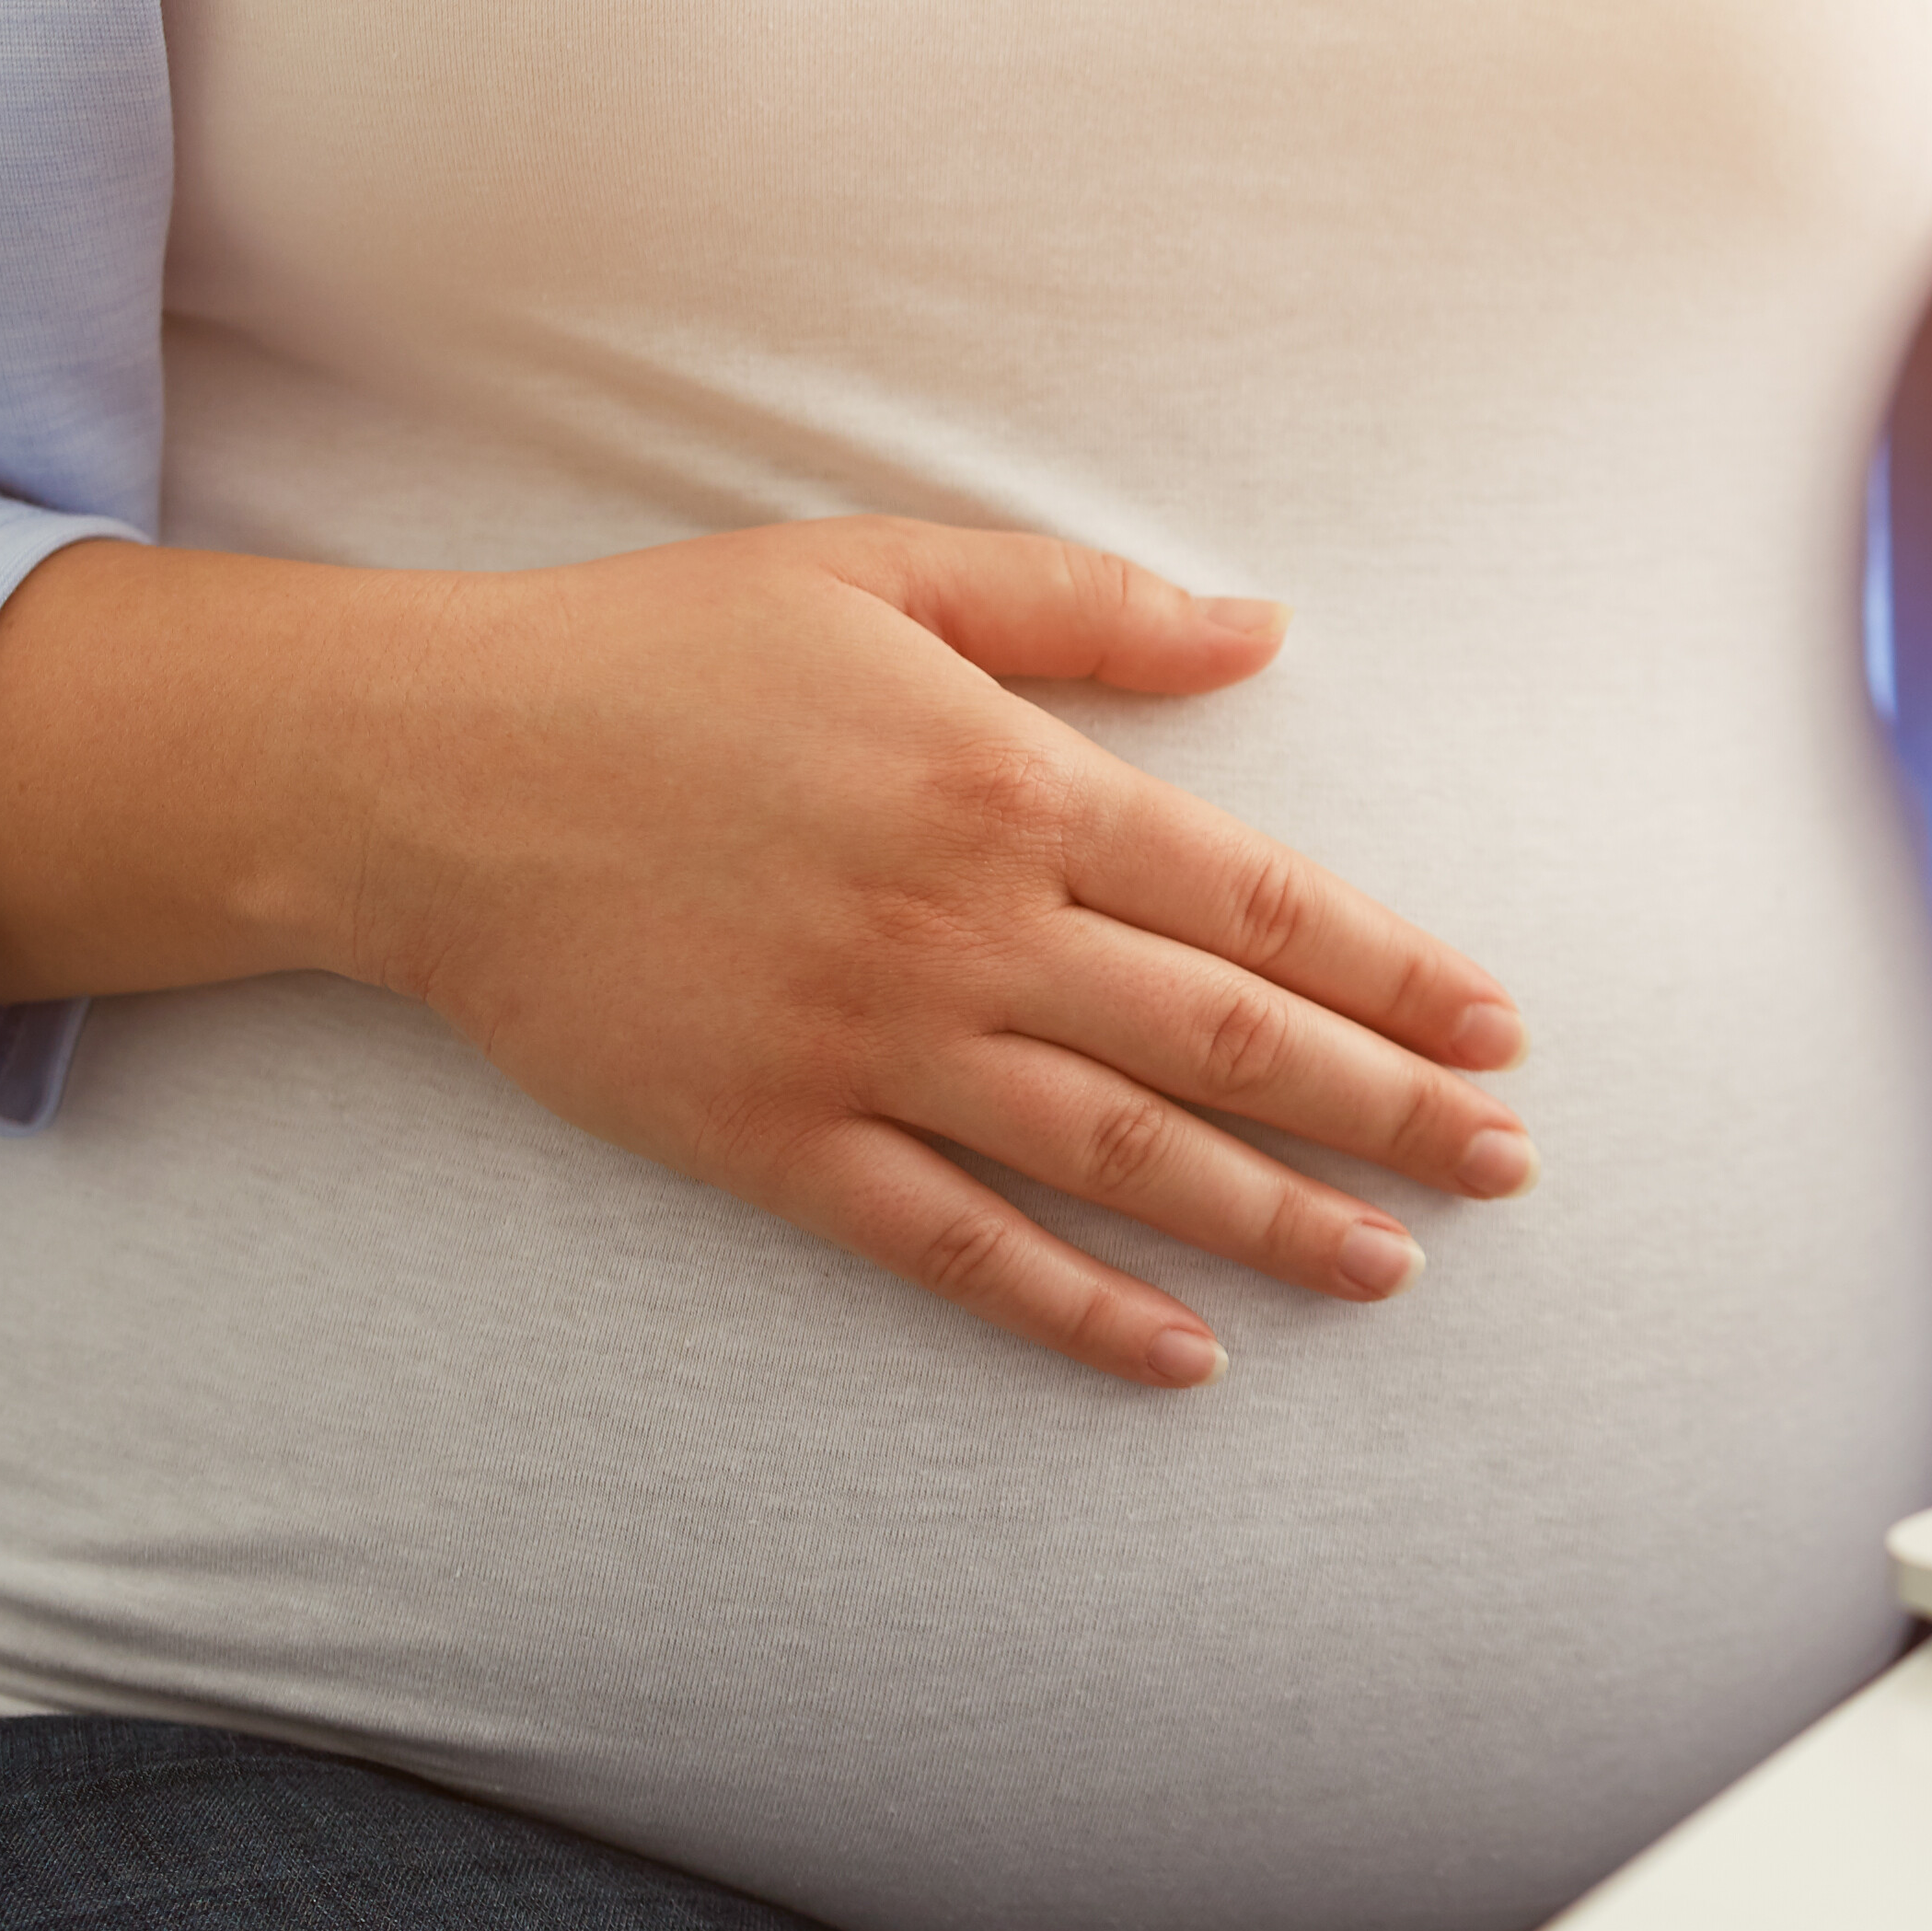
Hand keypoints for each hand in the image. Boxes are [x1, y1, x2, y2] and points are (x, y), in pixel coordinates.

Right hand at [0, 520, 1529, 1388]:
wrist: (421, 767)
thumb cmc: (665, 649)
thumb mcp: (884, 573)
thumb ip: (1085, 609)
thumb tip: (1265, 630)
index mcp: (1011, 785)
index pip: (1256, 902)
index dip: (1394, 972)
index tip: (1498, 1028)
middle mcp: (965, 928)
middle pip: (1225, 1042)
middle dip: (1387, 1110)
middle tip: (1509, 1164)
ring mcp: (869, 1045)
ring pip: (1120, 1156)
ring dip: (1274, 1219)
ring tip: (1395, 1267)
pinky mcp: (771, 1138)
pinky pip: (955, 1245)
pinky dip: (1076, 1307)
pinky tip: (1184, 1357)